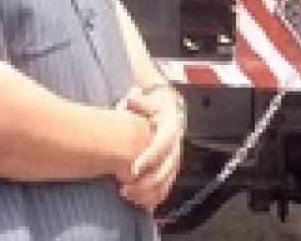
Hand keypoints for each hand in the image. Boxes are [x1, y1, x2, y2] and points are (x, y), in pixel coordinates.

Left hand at [119, 85, 184, 210]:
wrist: (164, 108)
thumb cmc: (149, 104)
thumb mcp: (146, 98)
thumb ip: (139, 100)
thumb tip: (134, 97)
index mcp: (171, 128)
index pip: (163, 146)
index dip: (149, 159)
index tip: (132, 169)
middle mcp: (175, 146)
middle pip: (167, 168)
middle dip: (147, 182)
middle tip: (125, 188)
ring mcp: (174, 159)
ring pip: (167, 181)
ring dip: (149, 192)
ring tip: (127, 195)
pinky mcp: (170, 170)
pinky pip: (166, 187)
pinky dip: (154, 198)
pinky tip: (140, 204)